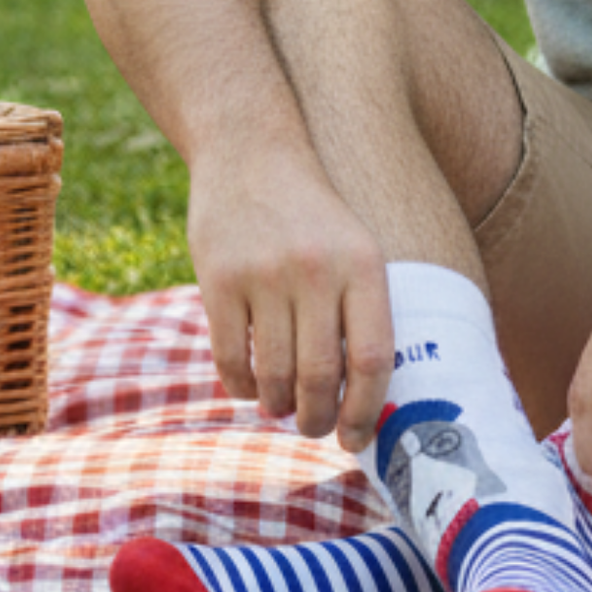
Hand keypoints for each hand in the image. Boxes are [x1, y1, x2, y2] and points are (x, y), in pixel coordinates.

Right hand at [187, 144, 393, 451]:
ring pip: (275, 373)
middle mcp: (316, 270)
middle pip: (322, 375)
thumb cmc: (313, 217)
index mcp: (363, 265)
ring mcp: (264, 274)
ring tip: (282, 407)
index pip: (372, 359)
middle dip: (318, 418)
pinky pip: (232, 357)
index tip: (357, 438)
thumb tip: (367, 399)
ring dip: (279, 405)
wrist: (250, 153)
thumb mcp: (356, 248)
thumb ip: (362, 312)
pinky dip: (242, 387)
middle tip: (314, 428)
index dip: (367, 411)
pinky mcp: (219, 279)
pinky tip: (250, 388)